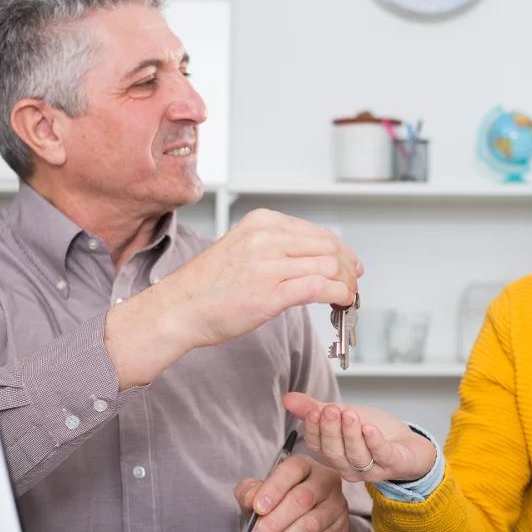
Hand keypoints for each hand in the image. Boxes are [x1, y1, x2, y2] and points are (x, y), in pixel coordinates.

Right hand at [106, 209, 361, 388]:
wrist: (178, 309)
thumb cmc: (207, 287)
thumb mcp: (242, 249)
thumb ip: (276, 248)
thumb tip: (315, 257)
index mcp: (261, 222)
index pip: (316, 231)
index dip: (340, 250)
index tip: (350, 264)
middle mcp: (266, 237)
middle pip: (329, 246)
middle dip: (348, 266)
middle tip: (353, 283)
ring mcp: (269, 265)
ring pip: (329, 265)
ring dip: (346, 283)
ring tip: (346, 297)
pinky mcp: (271, 293)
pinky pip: (320, 288)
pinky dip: (339, 295)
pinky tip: (341, 302)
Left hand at [233, 455, 349, 531]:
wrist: (308, 517)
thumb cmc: (282, 500)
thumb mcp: (261, 490)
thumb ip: (250, 491)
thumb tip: (250, 499)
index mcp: (304, 465)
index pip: (292, 470)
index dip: (274, 488)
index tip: (257, 507)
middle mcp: (325, 481)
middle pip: (302, 499)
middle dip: (273, 523)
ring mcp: (336, 505)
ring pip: (310, 525)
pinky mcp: (341, 528)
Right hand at [283, 392, 437, 483]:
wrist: (407, 445)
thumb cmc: (372, 432)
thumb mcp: (342, 415)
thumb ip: (315, 408)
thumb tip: (287, 398)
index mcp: (333, 454)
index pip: (316, 445)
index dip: (313, 429)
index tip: (313, 410)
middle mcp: (348, 466)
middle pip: (334, 452)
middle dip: (330, 430)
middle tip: (330, 410)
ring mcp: (370, 468)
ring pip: (355, 455)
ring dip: (351, 434)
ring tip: (349, 413)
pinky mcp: (393, 464)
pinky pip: (381, 455)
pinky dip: (374, 442)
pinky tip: (369, 428)